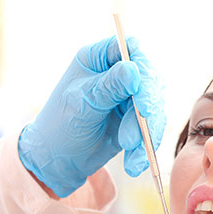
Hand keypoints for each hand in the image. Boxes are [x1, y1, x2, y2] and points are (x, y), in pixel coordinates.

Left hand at [18, 36, 166, 196]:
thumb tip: (134, 70)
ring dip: (146, 132)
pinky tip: (135, 163)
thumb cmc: (60, 124)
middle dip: (147, 107)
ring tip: (130, 149)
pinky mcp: (137, 120)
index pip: (130, 50)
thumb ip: (109, 87)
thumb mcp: (82, 103)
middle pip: (149, 80)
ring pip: (154, 108)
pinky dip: (146, 147)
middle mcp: (118, 74)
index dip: (142, 68)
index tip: (140, 95)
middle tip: (143, 124)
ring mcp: (130, 97)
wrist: (59, 159)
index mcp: (99, 59)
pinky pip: (152, 130)